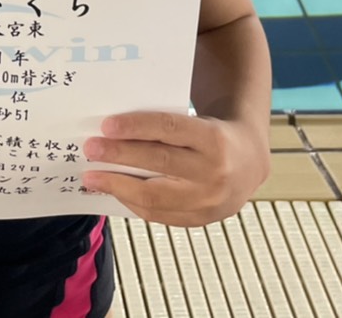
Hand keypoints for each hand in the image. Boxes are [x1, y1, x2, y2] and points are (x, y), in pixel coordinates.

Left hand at [82, 111, 269, 227]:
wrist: (251, 162)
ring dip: (118, 186)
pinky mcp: (201, 220)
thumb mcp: (199, 121)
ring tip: (92, 177)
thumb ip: (165, 127)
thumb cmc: (213, 135)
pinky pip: (159, 214)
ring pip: (154, 196)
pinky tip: (115, 192)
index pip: (169, 128)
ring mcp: (209, 201)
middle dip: (119, 156)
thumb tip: (114, 130)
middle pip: (159, 162)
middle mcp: (214, 171)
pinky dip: (133, 203)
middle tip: (90, 148)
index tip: (106, 125)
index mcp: (214, 138)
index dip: (136, 127)